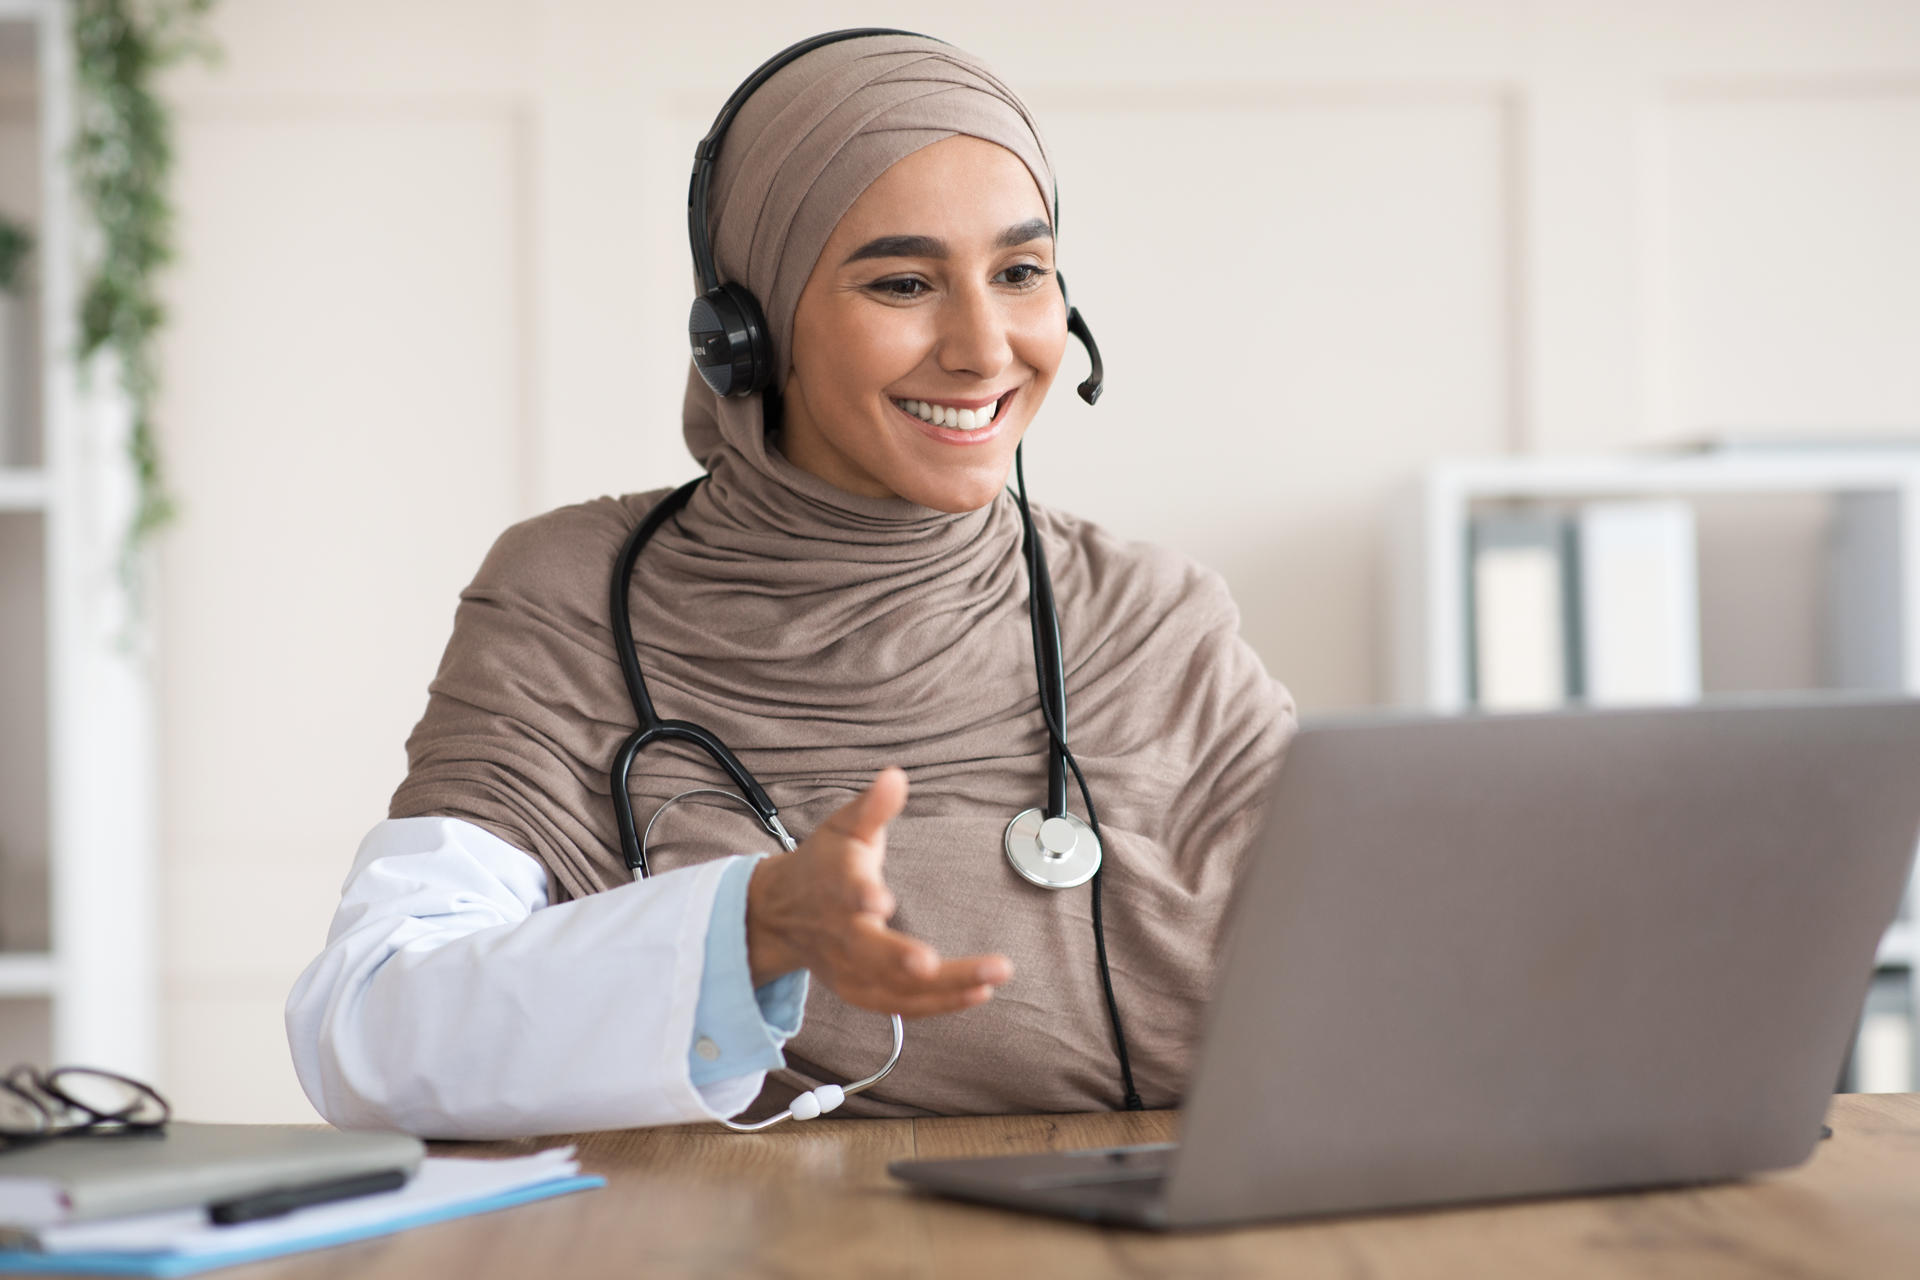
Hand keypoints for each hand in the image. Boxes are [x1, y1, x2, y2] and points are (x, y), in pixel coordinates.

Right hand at [745, 766, 1013, 1016]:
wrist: (781, 913)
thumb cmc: (824, 863)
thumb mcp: (843, 826)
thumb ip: (872, 806)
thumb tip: (895, 777)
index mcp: (834, 886)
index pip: (844, 891)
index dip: (861, 895)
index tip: (882, 901)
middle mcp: (839, 933)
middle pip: (868, 952)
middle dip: (900, 959)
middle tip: (932, 963)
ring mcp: (847, 968)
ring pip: (891, 987)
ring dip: (940, 988)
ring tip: (989, 979)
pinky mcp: (860, 991)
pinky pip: (900, 1006)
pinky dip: (938, 1005)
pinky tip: (978, 993)